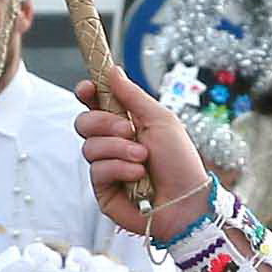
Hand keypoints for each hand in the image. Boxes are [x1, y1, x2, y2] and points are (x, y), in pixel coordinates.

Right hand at [74, 69, 208, 243]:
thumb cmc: (179, 162)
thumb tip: (113, 70)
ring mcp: (106, 168)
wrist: (187, 200)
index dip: (87, 93)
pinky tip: (139, 176)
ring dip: (119, 149)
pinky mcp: (103, 190)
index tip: (87, 88)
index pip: (95, 104)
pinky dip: (120, 169)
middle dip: (103, 122)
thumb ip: (133, 96)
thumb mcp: (160, 120)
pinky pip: (97, 171)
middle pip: (84, 122)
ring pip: (90, 147)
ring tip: (143, 158)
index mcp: (125, 123)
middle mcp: (112, 144)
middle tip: (128, 129)